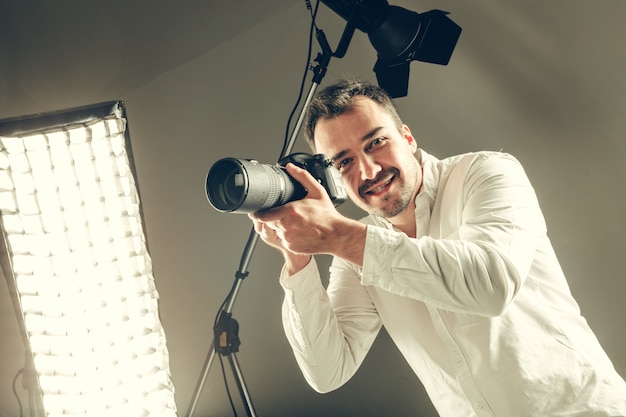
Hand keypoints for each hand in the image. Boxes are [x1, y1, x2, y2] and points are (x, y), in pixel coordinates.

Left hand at [249, 163, 365, 270]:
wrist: (336, 235)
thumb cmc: (327, 215)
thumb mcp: (317, 191)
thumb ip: (302, 177)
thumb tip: (291, 167)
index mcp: (290, 211)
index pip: (263, 214)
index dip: (258, 213)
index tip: (256, 211)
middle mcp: (287, 226)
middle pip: (269, 222)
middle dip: (274, 217)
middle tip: (288, 214)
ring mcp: (288, 238)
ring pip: (277, 231)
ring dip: (282, 227)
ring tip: (297, 223)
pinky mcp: (291, 247)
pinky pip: (284, 240)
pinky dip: (288, 236)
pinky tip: (299, 231)